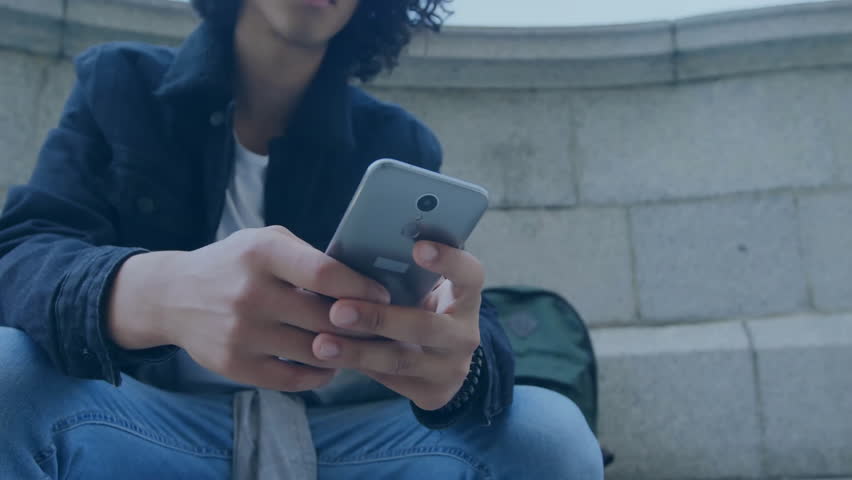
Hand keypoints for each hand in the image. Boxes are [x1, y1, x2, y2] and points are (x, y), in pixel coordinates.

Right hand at [108, 226, 389, 391]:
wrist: (172, 297)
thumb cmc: (234, 264)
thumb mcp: (266, 242)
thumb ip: (309, 257)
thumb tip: (365, 282)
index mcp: (262, 253)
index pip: (324, 274)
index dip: (361, 288)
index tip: (383, 296)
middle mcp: (250, 292)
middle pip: (325, 318)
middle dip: (361, 325)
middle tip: (381, 327)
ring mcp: (241, 332)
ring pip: (315, 352)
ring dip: (345, 352)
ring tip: (360, 346)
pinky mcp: (234, 365)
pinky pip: (293, 379)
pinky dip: (319, 375)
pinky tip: (328, 364)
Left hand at [312, 241, 484, 410]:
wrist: (442, 359)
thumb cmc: (419, 306)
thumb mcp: (421, 289)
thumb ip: (400, 275)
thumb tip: (349, 257)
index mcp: (465, 297)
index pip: (470, 275)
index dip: (448, 260)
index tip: (417, 248)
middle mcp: (465, 334)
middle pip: (426, 327)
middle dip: (379, 318)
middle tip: (338, 310)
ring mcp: (451, 368)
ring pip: (401, 360)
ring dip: (358, 351)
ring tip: (321, 344)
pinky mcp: (433, 394)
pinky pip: (389, 380)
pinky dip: (356, 367)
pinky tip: (326, 359)